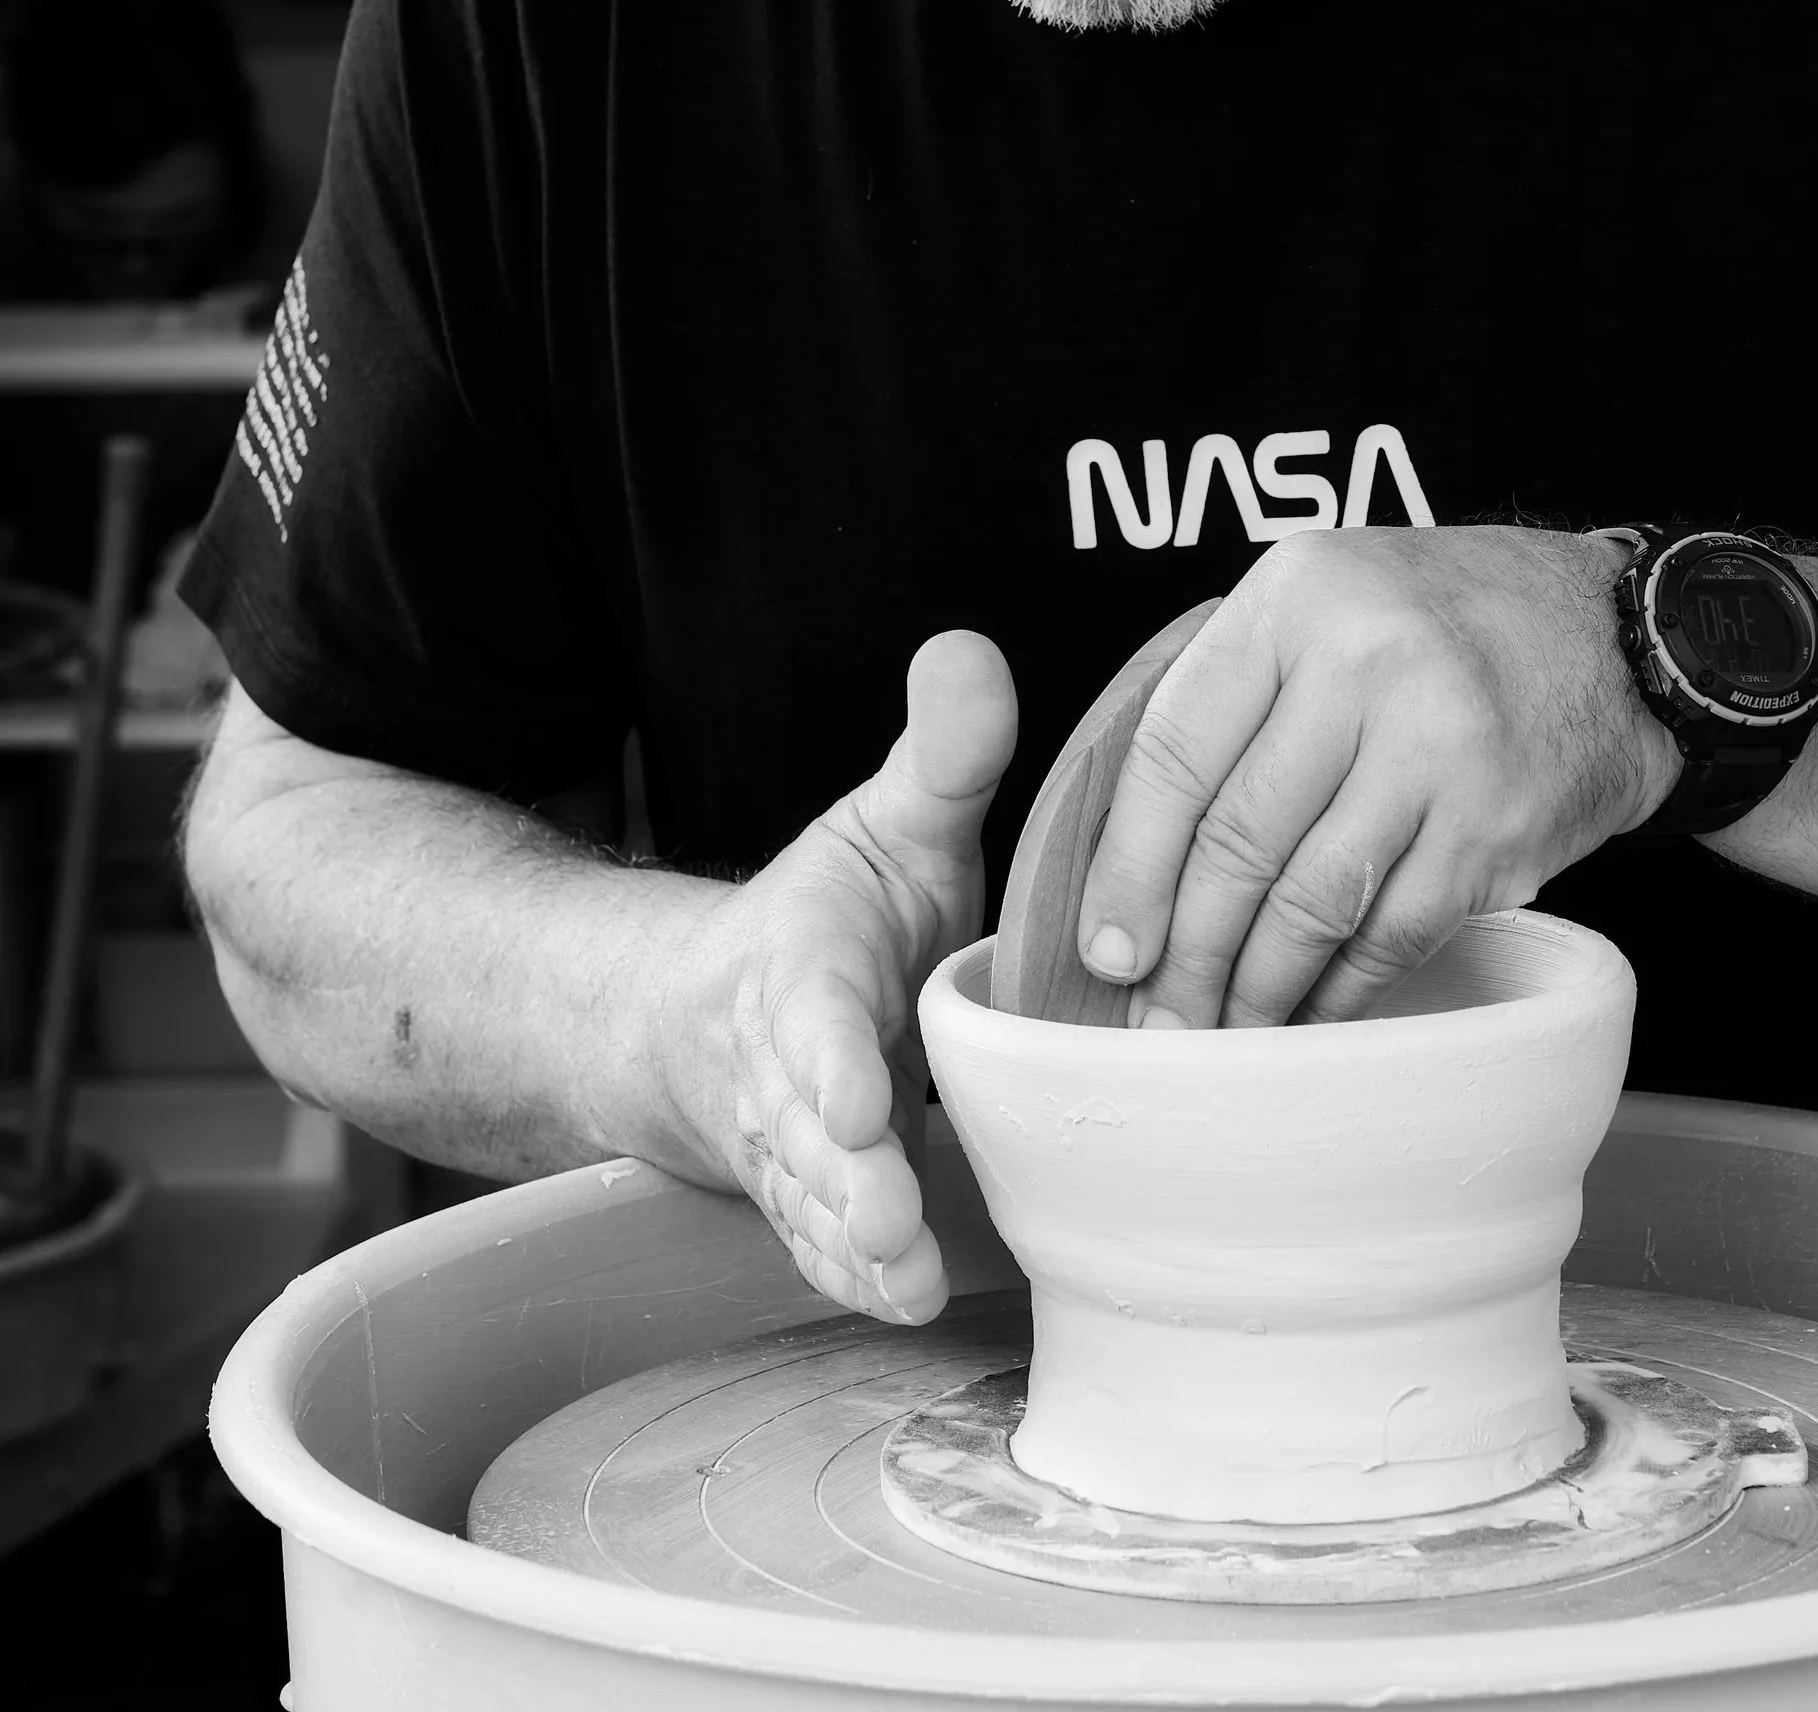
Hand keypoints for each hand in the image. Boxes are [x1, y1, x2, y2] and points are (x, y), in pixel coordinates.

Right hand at [644, 628, 1015, 1319]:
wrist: (709, 1017)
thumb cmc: (837, 919)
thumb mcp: (887, 822)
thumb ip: (941, 754)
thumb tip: (970, 651)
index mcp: (805, 970)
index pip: (811, 1019)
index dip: (828, 1063)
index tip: (856, 1105)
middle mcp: (787, 1072)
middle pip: (806, 1136)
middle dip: (846, 1182)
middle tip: (894, 1224)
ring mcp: (792, 1153)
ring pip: (811, 1208)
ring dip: (854, 1247)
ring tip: (906, 1281)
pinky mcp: (815, 1207)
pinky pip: (825, 1250)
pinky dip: (857, 1282)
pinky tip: (907, 1304)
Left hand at [1075, 527, 1672, 1027]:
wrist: (1614, 636)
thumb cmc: (1447, 623)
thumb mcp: (1325, 602)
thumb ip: (1234, 695)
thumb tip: (1131, 857)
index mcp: (1298, 596)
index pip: (1177, 749)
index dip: (1128, 864)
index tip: (1107, 946)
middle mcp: (1365, 661)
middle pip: (1239, 840)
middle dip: (1186, 952)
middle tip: (1158, 1017)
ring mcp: (1439, 746)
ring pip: (1312, 903)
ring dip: (1257, 990)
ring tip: (1222, 1034)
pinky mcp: (1496, 825)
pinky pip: (1393, 933)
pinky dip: (1341, 990)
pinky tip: (1310, 1014)